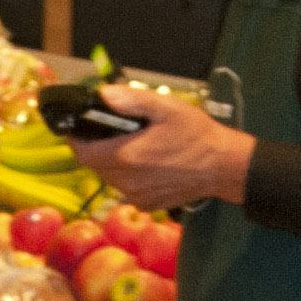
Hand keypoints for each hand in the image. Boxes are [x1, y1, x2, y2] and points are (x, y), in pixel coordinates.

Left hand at [86, 87, 251, 213]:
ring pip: (109, 178)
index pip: (83, 152)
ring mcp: (136, 196)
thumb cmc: (196, 134)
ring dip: (112, 161)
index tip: (80, 127)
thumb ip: (132, 101)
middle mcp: (127, 182)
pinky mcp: (146, 204)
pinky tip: (146, 163)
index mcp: (127, 156)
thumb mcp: (166, 108)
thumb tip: (104, 95)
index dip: (77, 139)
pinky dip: (127, 176)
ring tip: (131, 144)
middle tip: (112, 131)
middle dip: (97, 147)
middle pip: (95, 165)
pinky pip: (125, 189)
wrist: (223, 166)